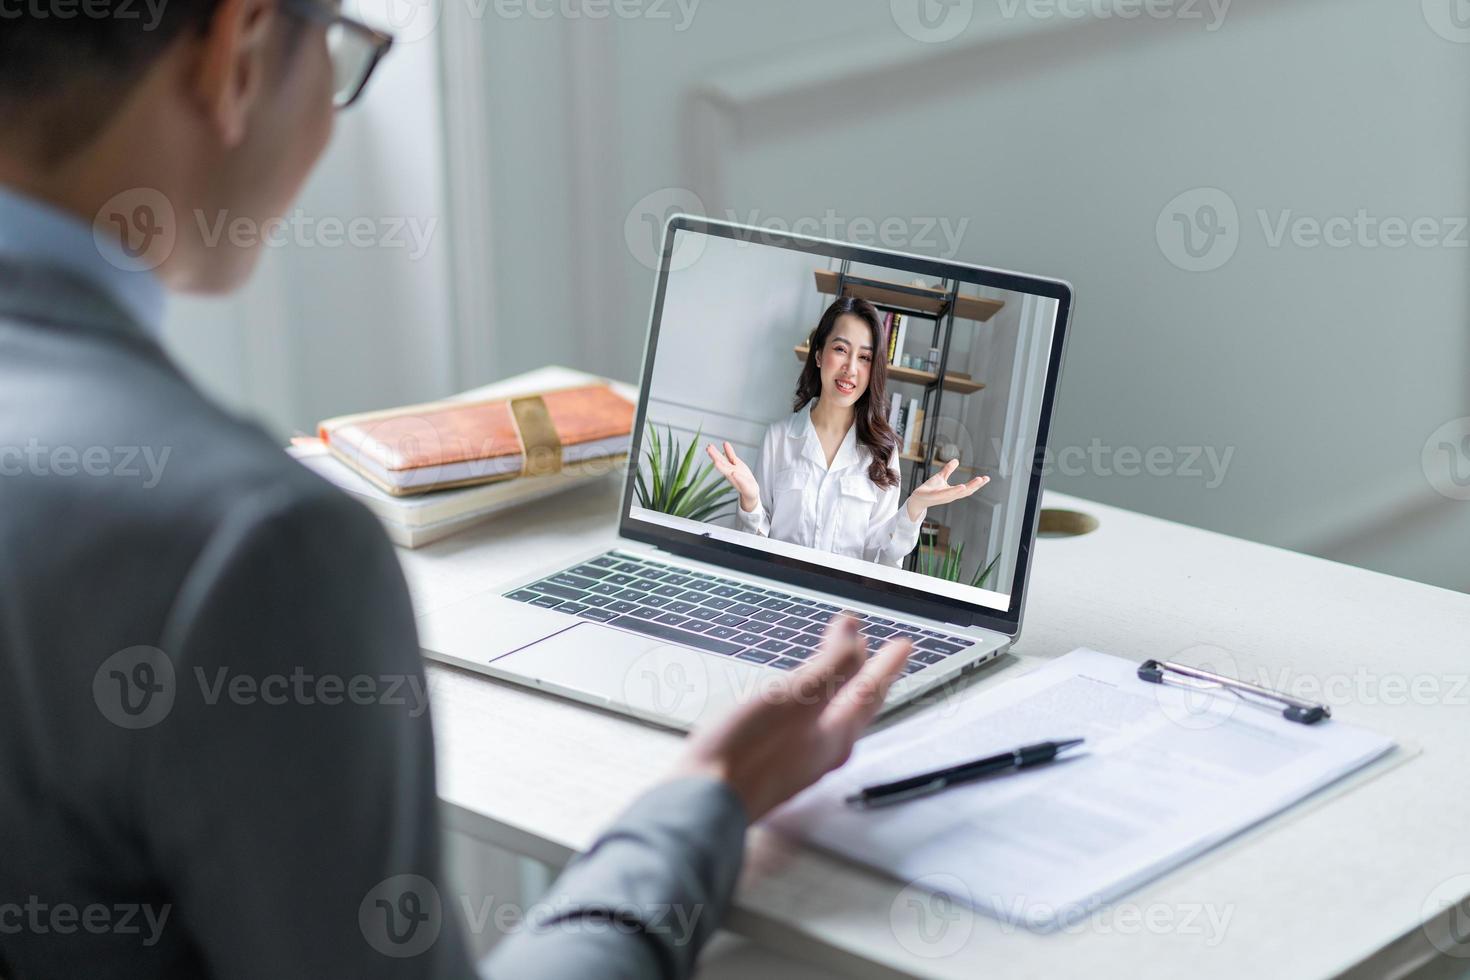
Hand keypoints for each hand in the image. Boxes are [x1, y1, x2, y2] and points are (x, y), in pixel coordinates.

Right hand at [674, 615, 910, 821]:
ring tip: (846, 676)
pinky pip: (809, 730)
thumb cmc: (747, 751)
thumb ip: (831, 666)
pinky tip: (800, 709)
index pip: (870, 691)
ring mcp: (798, 763)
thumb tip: (856, 637)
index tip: (904, 644)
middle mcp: (822, 753)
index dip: (886, 664)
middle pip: (857, 710)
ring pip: (834, 721)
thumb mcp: (796, 698)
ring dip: (844, 692)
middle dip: (869, 679)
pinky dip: (816, 707)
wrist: (705, 801)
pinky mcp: (773, 767)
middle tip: (881, 658)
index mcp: (834, 736)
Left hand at [705, 441, 760, 512]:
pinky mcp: (737, 464)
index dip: (720, 466)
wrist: (750, 488)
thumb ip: (740, 480)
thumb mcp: (746, 486)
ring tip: (710, 446)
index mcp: (731, 478)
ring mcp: (732, 467)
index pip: (724, 471)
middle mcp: (730, 471)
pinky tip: (725, 443)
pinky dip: (728, 450)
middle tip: (708, 449)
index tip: (715, 462)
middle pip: (721, 463)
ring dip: (717, 452)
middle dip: (715, 456)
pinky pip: (732, 456)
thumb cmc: (747, 489)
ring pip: (724, 458)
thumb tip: (734, 474)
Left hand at [904, 458, 987, 522]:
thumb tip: (956, 460)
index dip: (977, 484)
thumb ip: (948, 470)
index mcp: (953, 492)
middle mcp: (950, 496)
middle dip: (976, 485)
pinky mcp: (934, 496)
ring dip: (968, 487)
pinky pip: (945, 494)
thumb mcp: (940, 477)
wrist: (916, 498)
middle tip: (985, 479)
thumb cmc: (929, 489)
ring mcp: (943, 497)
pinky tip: (961, 486)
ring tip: (978, 481)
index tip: (987, 478)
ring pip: (958, 493)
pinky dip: (954, 491)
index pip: (968, 488)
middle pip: (966, 491)